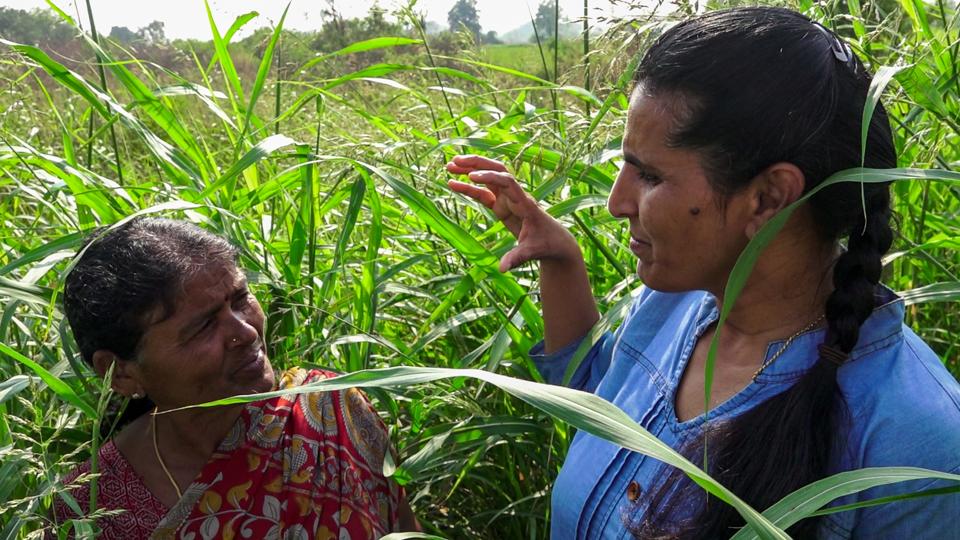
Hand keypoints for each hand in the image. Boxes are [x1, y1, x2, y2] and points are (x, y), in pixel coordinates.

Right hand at [446, 155, 580, 271]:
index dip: (490, 178)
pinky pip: (483, 193)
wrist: (554, 241)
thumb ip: (517, 257)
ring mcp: (508, 199)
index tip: (472, 177)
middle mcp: (515, 196)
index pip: (508, 183)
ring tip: (450, 166)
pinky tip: (452, 184)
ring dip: (470, 170)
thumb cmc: (546, 244)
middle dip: (478, 164)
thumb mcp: (532, 251)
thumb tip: (502, 269)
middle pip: (497, 171)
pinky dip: (469, 188)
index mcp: (524, 203)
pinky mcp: (501, 205)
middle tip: (456, 161)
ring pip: (488, 178)